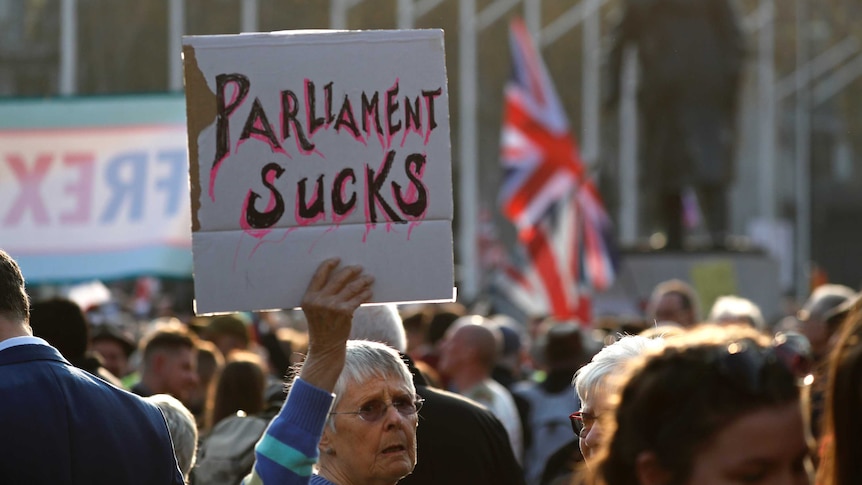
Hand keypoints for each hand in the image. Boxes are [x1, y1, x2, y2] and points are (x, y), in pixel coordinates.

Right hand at [298, 258, 373, 390]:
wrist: (325, 348)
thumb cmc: (321, 327)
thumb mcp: (314, 310)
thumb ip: (321, 295)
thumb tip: (340, 276)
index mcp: (308, 298)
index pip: (319, 275)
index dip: (329, 264)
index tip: (338, 259)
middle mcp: (319, 300)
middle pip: (338, 278)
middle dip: (351, 271)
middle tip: (359, 267)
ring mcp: (332, 306)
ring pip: (351, 287)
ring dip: (362, 281)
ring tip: (369, 278)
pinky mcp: (344, 312)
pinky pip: (358, 298)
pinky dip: (365, 294)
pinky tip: (370, 291)